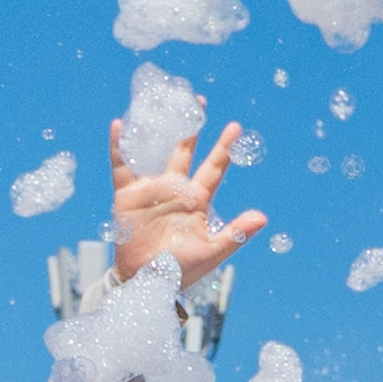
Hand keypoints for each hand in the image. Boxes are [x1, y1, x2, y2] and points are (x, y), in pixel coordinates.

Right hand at [107, 116, 264, 289]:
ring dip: (157, 130)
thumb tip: (263, 217)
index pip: (214, 169)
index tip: (235, 127)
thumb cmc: (183, 268)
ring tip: (162, 106)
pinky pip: (122, 167)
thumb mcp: (213, 251)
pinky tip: (119, 125)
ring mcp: (151, 190)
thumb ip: (236, 233)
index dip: (224, 149)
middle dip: (192, 130)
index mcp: (198, 200)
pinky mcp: (128, 195)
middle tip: (198, 102)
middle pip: (185, 152)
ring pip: (155, 153)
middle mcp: (175, 190)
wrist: (149, 279)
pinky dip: (120, 146)